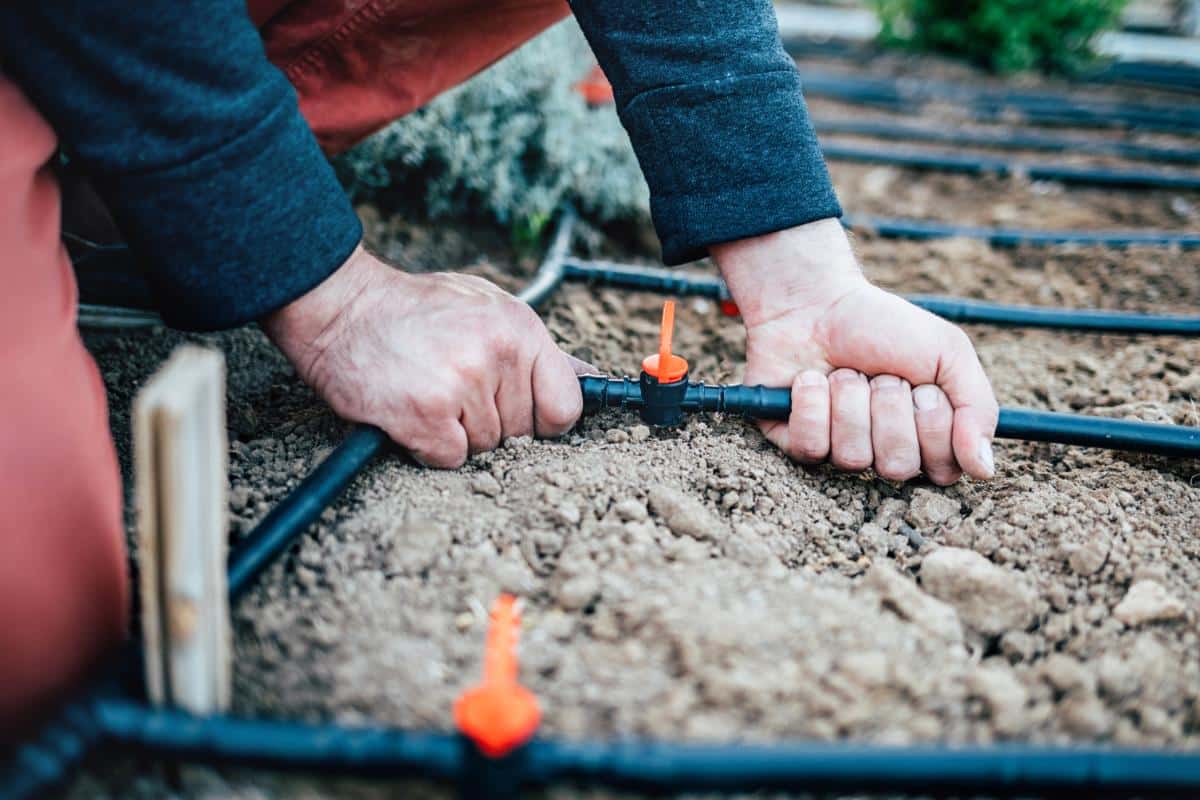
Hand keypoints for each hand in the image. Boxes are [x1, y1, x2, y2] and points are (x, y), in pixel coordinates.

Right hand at [262, 246, 584, 467]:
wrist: (342, 309)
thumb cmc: (416, 311)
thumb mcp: (487, 309)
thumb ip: (537, 350)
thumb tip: (590, 378)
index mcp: (519, 329)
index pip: (566, 405)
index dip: (545, 420)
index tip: (523, 415)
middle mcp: (496, 354)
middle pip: (522, 432)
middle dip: (491, 423)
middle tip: (454, 388)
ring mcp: (462, 384)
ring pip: (485, 448)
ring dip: (457, 434)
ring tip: (430, 392)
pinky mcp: (426, 414)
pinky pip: (451, 459)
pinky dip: (431, 447)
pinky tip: (413, 413)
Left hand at [711, 219, 997, 484]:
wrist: (816, 301)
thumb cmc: (885, 327)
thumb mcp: (948, 354)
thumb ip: (978, 409)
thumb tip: (985, 470)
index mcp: (924, 439)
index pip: (943, 469)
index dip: (934, 423)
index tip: (923, 385)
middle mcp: (882, 452)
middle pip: (898, 467)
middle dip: (890, 408)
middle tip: (882, 375)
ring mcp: (837, 450)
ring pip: (853, 457)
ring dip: (850, 401)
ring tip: (844, 372)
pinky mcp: (795, 442)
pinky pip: (811, 448)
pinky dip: (813, 404)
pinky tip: (811, 379)